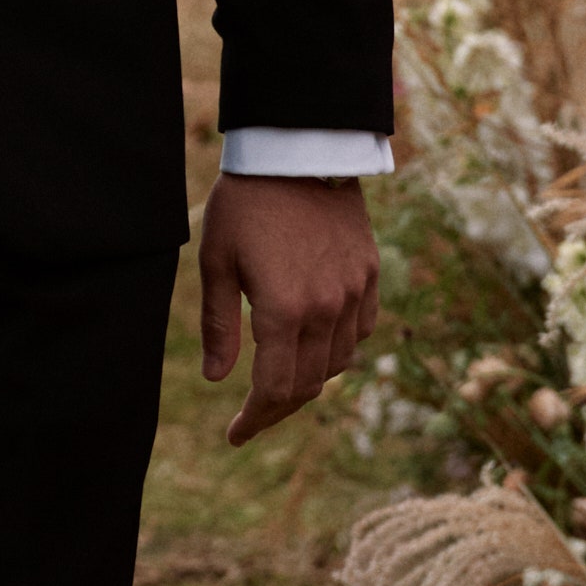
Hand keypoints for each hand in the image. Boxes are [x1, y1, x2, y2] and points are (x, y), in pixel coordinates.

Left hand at [198, 172, 373, 442]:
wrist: (298, 151)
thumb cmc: (245, 203)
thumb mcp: (217, 261)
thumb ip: (219, 325)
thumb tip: (217, 379)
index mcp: (285, 309)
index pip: (276, 389)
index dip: (255, 419)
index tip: (234, 434)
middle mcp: (328, 308)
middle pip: (308, 384)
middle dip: (277, 409)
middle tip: (250, 420)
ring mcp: (355, 292)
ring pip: (338, 363)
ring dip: (308, 381)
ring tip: (277, 385)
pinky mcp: (369, 275)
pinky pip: (361, 331)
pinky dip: (338, 350)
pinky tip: (314, 349)